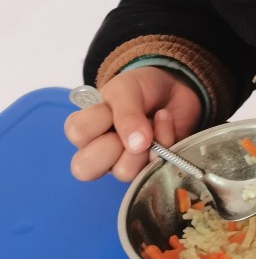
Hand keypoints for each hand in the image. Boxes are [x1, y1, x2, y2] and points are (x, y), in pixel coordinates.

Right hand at [64, 66, 201, 182]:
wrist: (174, 86)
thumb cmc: (140, 88)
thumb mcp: (126, 89)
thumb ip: (126, 114)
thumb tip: (135, 145)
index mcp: (85, 129)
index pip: (76, 134)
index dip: (97, 120)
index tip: (110, 107)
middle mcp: (99, 152)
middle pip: (84, 169)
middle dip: (112, 146)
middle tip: (126, 128)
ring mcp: (125, 163)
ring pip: (123, 172)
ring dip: (144, 143)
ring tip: (152, 121)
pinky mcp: (151, 167)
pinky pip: (155, 166)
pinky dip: (165, 139)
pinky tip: (165, 122)